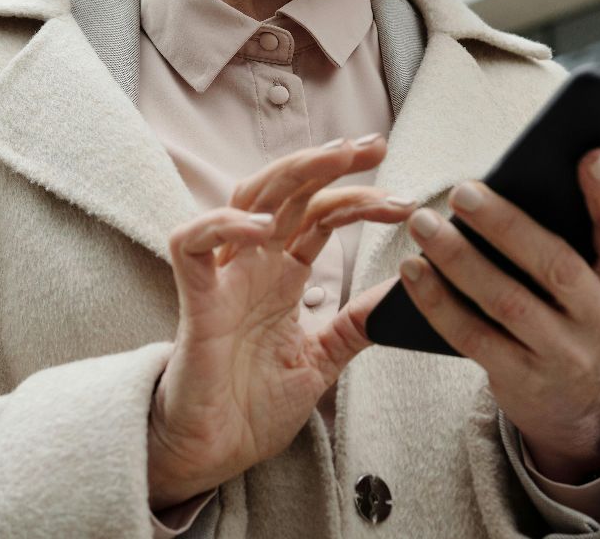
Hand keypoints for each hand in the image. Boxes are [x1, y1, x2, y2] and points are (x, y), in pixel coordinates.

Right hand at [147, 135, 418, 510]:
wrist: (214, 453)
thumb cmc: (252, 406)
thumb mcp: (322, 358)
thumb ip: (355, 323)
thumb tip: (404, 293)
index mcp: (282, 275)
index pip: (321, 216)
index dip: (361, 200)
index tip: (407, 203)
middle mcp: (253, 265)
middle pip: (288, 191)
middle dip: (330, 162)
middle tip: (375, 144)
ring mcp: (223, 279)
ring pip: (247, 198)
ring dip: (292, 173)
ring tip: (336, 158)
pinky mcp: (195, 302)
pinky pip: (192, 244)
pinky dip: (223, 226)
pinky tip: (263, 228)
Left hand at [396, 147, 599, 480]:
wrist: (580, 408)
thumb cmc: (594, 316)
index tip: (592, 152)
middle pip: (556, 267)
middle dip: (508, 226)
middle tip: (463, 190)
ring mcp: (563, 355)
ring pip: (507, 302)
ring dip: (459, 260)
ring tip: (424, 224)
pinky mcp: (521, 380)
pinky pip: (473, 338)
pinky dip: (438, 302)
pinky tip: (414, 270)